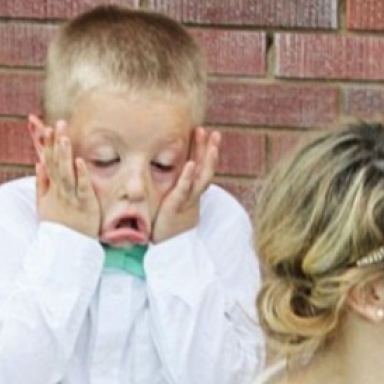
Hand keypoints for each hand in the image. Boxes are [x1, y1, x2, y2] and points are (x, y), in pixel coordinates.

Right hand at [34, 119, 100, 238]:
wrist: (65, 250)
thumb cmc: (57, 228)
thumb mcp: (43, 205)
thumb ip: (41, 184)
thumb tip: (38, 163)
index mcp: (52, 189)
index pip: (48, 162)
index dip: (48, 145)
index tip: (47, 127)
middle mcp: (60, 191)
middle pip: (57, 164)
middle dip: (57, 144)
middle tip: (59, 124)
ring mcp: (72, 198)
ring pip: (67, 173)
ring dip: (66, 154)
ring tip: (65, 137)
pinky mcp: (85, 206)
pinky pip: (83, 188)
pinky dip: (81, 175)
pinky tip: (80, 161)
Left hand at [151, 127, 220, 243]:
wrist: (168, 250)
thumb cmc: (168, 226)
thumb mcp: (175, 205)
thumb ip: (177, 190)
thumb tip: (175, 176)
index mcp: (193, 193)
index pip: (202, 169)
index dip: (206, 152)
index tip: (209, 135)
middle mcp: (194, 196)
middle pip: (206, 170)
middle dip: (211, 151)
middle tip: (215, 133)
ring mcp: (187, 201)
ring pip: (201, 178)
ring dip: (206, 159)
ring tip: (210, 143)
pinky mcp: (176, 207)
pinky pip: (183, 190)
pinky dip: (187, 177)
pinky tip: (190, 163)